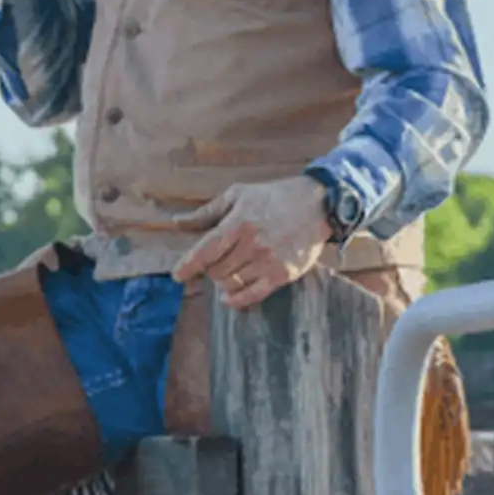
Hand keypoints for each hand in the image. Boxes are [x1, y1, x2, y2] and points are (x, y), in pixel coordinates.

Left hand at [170, 176, 331, 309]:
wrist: (315, 205)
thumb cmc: (272, 197)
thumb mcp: (237, 195)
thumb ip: (207, 212)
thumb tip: (178, 222)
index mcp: (238, 223)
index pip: (206, 250)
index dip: (189, 265)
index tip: (178, 275)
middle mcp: (252, 245)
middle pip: (216, 270)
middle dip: (209, 268)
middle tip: (215, 261)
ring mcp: (268, 262)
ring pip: (231, 283)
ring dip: (223, 281)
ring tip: (227, 270)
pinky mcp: (282, 275)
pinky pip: (252, 295)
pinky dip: (236, 299)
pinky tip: (229, 297)